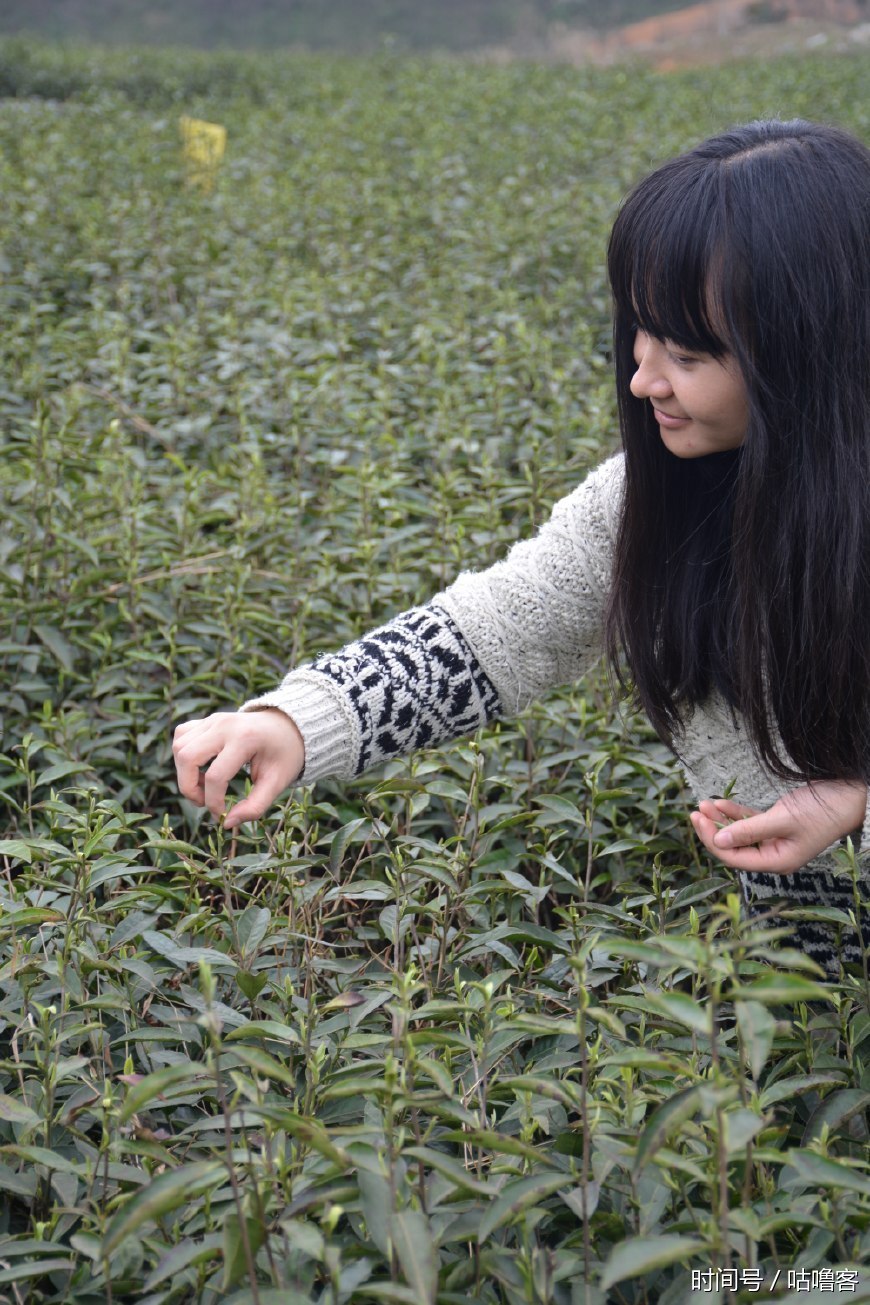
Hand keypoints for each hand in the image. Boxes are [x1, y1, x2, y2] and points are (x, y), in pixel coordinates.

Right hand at [173, 708, 304, 828]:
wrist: (288, 727)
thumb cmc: (284, 755)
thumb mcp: (277, 783)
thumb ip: (254, 807)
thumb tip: (227, 823)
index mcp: (245, 739)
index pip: (215, 776)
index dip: (213, 802)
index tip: (221, 816)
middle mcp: (225, 725)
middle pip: (187, 757)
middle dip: (188, 787)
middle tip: (203, 802)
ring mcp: (213, 720)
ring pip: (180, 747)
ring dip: (184, 773)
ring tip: (204, 786)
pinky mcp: (207, 720)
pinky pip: (181, 737)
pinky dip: (183, 757)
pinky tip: (200, 768)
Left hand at [690, 780, 866, 874]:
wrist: (850, 794)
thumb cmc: (822, 810)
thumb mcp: (783, 820)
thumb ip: (749, 830)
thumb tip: (718, 840)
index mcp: (777, 862)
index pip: (735, 858)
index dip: (713, 841)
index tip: (698, 820)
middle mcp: (774, 855)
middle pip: (733, 847)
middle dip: (712, 830)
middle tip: (695, 812)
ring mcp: (775, 840)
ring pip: (739, 833)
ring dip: (721, 820)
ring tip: (703, 803)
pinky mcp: (777, 824)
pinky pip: (749, 822)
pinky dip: (735, 813)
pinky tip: (720, 802)